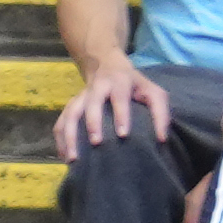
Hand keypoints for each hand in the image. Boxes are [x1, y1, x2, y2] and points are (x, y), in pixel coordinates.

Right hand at [52, 60, 168, 161]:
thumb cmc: (134, 84)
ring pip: (70, 114)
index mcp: (118, 82)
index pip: (119, 96)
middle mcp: (96, 88)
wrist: (106, 64)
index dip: (121, 114)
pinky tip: (64, 157)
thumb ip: (161, 113)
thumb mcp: (152, 92)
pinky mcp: (71, 105)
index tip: (123, 135)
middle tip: (96, 143)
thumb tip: (162, 139)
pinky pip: (60, 121)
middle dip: (92, 123)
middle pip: (91, 104)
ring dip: (69, 135)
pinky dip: (60, 139)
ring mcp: (80, 97)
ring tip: (73, 158)